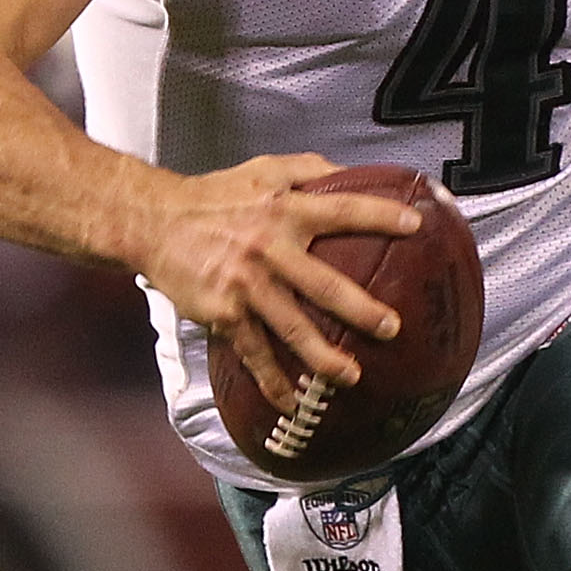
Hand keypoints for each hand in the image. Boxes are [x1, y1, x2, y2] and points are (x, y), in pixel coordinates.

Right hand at [130, 153, 421, 412]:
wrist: (154, 222)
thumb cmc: (216, 195)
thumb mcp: (264, 169)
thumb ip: (310, 168)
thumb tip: (355, 174)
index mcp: (285, 209)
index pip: (341, 210)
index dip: (379, 216)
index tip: (416, 227)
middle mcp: (269, 248)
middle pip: (324, 284)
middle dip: (361, 309)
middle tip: (392, 328)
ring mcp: (246, 284)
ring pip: (292, 327)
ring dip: (323, 356)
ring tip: (351, 376)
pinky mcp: (224, 312)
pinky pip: (254, 352)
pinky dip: (272, 380)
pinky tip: (291, 401)